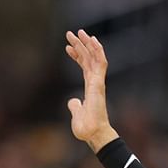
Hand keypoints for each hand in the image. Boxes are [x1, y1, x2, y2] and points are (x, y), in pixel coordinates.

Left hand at [65, 29, 117, 152]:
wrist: (92, 134)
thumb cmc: (86, 128)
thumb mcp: (76, 114)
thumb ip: (75, 106)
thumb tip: (73, 101)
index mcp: (90, 88)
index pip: (84, 67)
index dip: (77, 56)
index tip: (67, 48)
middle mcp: (95, 83)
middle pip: (88, 59)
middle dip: (80, 45)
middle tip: (71, 34)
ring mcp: (98, 83)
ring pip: (94, 58)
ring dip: (87, 44)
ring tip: (79, 32)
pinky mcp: (99, 85)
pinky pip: (100, 64)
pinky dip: (97, 51)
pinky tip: (93, 41)